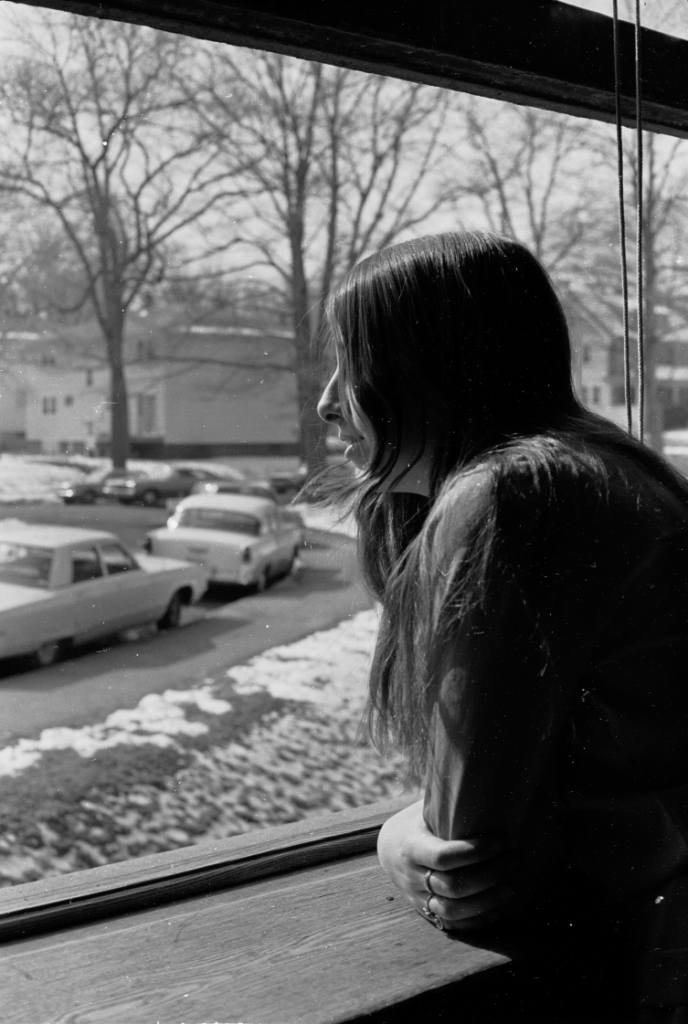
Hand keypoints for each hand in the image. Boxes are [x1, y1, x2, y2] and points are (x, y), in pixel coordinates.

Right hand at [377, 799, 512, 930]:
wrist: (389, 848)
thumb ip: (447, 805)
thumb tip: (486, 783)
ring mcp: (417, 898)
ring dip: (486, 901)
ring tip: (511, 888)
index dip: (474, 853)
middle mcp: (411, 876)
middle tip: (515, 861)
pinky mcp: (426, 913)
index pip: (443, 857)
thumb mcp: (424, 809)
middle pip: (453, 886)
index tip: (501, 842)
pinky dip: (477, 921)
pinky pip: (452, 926)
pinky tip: (499, 910)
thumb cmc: (418, 822)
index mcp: (409, 847)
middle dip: (488, 876)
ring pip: (453, 911)